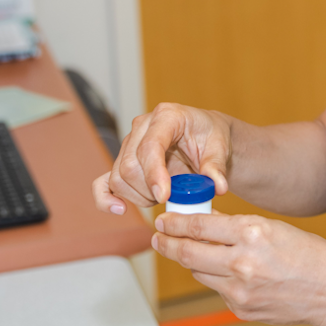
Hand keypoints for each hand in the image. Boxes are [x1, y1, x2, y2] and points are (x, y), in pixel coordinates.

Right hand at [92, 102, 232, 214]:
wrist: (205, 137)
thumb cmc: (210, 137)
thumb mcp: (220, 147)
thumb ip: (217, 166)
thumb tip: (217, 186)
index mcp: (166, 116)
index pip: (150, 146)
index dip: (154, 173)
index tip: (164, 195)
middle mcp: (142, 127)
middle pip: (129, 165)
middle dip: (149, 189)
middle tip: (172, 196)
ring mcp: (130, 144)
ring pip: (118, 178)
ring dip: (138, 196)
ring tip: (163, 196)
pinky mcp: (123, 162)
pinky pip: (104, 182)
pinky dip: (106, 198)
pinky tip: (119, 209)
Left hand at [151, 211, 325, 325]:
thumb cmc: (308, 253)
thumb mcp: (271, 227)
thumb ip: (236, 227)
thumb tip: (205, 223)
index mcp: (252, 233)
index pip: (199, 226)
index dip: (175, 223)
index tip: (163, 220)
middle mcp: (242, 262)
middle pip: (188, 253)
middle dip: (167, 244)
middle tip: (158, 237)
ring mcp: (240, 290)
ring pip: (199, 272)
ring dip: (193, 261)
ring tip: (190, 251)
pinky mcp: (240, 310)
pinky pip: (218, 289)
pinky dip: (218, 278)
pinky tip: (230, 272)